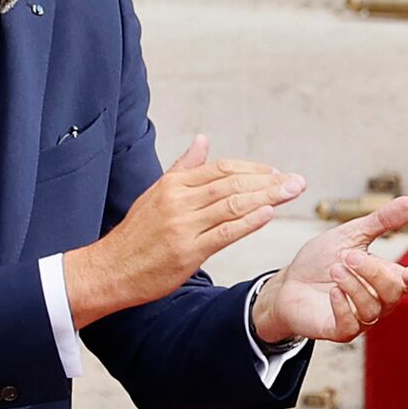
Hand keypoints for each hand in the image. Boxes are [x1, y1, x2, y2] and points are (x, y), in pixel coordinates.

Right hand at [66, 135, 302, 324]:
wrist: (110, 269)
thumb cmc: (137, 234)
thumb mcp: (156, 193)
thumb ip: (184, 167)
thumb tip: (203, 140)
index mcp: (173, 184)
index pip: (222, 169)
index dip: (254, 169)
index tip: (277, 173)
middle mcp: (179, 200)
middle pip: (232, 184)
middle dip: (269, 181)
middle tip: (297, 182)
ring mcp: (183, 226)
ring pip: (232, 205)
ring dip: (267, 198)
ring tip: (291, 194)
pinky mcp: (186, 252)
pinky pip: (223, 233)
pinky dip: (248, 222)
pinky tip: (268, 214)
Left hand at [249, 196, 407, 343]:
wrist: (287, 282)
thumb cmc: (322, 261)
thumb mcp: (351, 235)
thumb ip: (381, 221)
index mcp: (385, 278)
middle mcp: (378, 301)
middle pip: (392, 294)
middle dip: (373, 273)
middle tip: (350, 255)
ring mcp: (359, 318)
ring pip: (372, 310)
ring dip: (355, 287)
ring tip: (335, 269)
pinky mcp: (338, 330)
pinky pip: (350, 326)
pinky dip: (343, 307)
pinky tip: (333, 291)